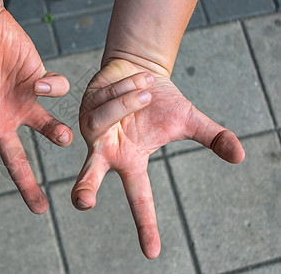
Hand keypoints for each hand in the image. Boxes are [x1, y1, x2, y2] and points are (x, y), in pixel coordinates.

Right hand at [0, 9, 72, 226]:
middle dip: (27, 185)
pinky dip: (54, 89)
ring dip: (55, 134)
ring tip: (62, 138)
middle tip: (40, 209)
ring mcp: (21, 103)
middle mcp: (0, 120)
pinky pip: (55, 92)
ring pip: (45, 128)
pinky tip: (42, 82)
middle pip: (14, 161)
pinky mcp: (38, 83)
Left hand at [71, 59, 244, 258]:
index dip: (146, 224)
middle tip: (83, 202)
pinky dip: (125, 87)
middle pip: (92, 174)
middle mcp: (107, 150)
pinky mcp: (84, 109)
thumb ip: (212, 138)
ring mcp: (92, 130)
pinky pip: (103, 99)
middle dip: (86, 187)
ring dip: (130, 102)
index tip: (152, 252)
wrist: (140, 71)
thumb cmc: (162, 101)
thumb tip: (240, 155)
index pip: (139, 196)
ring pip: (105, 120)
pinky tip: (133, 82)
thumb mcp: (188, 120)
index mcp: (131, 161)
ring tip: (146, 90)